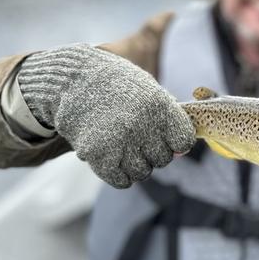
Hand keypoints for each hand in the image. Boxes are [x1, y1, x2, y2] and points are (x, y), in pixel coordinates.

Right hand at [17, 44, 194, 187]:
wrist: (74, 79)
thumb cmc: (118, 85)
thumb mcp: (149, 91)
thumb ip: (169, 120)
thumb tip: (181, 153)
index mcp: (160, 106)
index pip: (184, 141)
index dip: (176, 141)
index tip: (165, 136)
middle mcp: (143, 125)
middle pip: (163, 159)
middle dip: (153, 151)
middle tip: (136, 136)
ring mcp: (121, 142)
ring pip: (142, 172)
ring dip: (135, 163)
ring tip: (122, 144)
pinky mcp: (99, 156)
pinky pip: (121, 181)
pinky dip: (118, 174)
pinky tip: (112, 157)